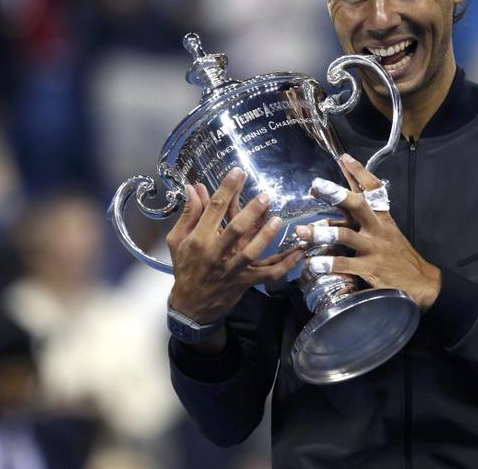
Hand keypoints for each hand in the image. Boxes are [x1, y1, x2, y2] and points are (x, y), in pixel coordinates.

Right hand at [166, 167, 303, 324]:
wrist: (190, 306)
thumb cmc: (185, 267)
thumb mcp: (178, 240)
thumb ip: (189, 213)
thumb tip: (193, 186)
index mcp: (199, 240)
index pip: (214, 210)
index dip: (226, 189)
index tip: (238, 171)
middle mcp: (216, 254)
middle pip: (235, 230)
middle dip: (250, 211)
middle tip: (265, 195)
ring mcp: (232, 269)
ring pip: (252, 252)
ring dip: (266, 236)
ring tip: (277, 218)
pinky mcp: (246, 282)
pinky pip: (269, 274)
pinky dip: (286, 265)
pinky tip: (299, 253)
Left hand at [295, 154, 441, 309]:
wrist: (420, 280)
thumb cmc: (397, 252)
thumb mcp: (386, 228)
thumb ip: (367, 212)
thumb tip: (351, 190)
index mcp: (381, 217)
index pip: (373, 189)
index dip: (360, 172)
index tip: (344, 158)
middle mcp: (377, 229)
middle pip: (357, 205)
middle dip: (336, 194)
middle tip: (316, 186)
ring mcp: (373, 248)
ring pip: (345, 236)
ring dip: (321, 233)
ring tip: (301, 231)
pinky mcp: (370, 268)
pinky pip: (345, 264)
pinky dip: (327, 263)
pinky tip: (313, 262)